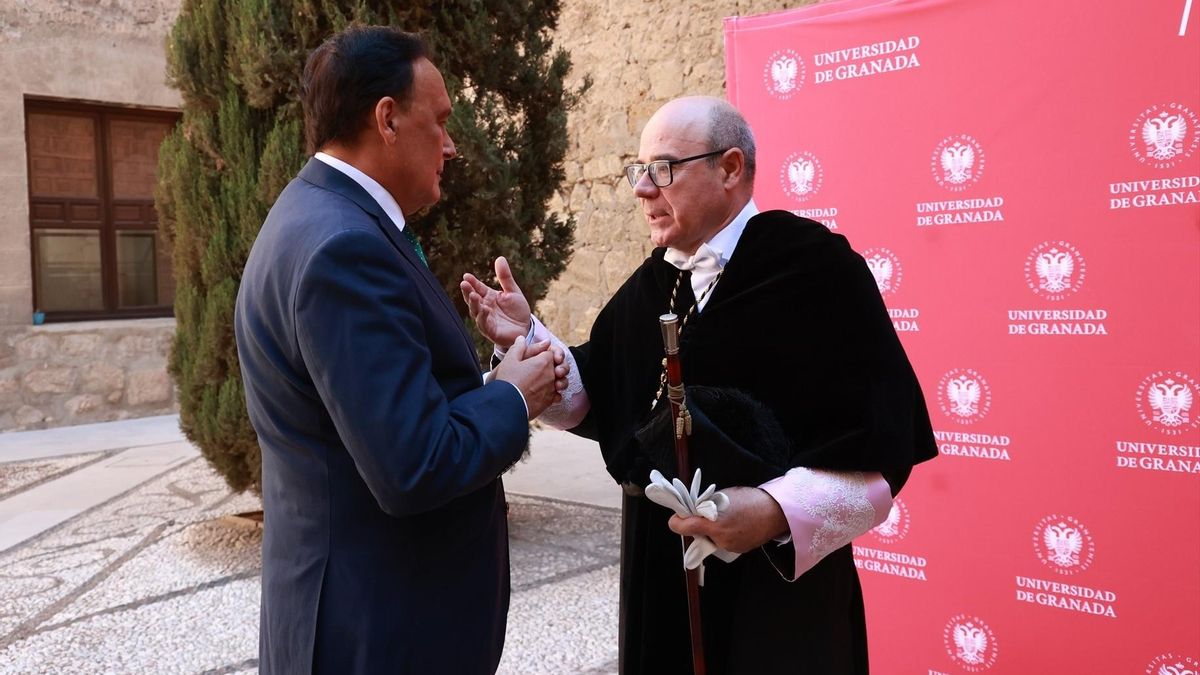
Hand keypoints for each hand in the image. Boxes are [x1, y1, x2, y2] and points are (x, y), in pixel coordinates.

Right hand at [460, 257, 531, 349]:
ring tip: (473, 295)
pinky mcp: (491, 331)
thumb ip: (505, 277)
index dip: (472, 282)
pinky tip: (485, 309)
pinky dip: (484, 317)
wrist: (526, 329)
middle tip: (464, 284)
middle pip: (473, 299)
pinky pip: (485, 324)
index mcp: (488, 297)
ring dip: (474, 304)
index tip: (466, 275)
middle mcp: (484, 307)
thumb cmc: (517, 311)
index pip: (477, 288)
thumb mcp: (513, 291)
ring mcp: (486, 320)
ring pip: (476, 312)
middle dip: (468, 292)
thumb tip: (500, 258)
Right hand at [493, 336, 560, 419]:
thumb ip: (518, 347)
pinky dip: (554, 394)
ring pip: (561, 382)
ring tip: (545, 382)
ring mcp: (551, 388)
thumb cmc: (507, 380)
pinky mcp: (549, 401)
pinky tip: (545, 394)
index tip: (538, 357)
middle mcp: (551, 374)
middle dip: (553, 366)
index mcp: (543, 361)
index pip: (551, 353)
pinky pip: (557, 396)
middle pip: (558, 366)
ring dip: (556, 381)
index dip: (545, 353)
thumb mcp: (510, 360)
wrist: (506, 404)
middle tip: (541, 370)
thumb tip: (521, 338)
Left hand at [667, 486, 787, 553]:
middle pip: (699, 534)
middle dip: (699, 525)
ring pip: (711, 540)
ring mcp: (730, 547)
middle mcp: (721, 539)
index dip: (677, 522)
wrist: (777, 512)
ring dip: (712, 531)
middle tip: (705, 513)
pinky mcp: (739, 550)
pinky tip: (735, 525)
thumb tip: (695, 509)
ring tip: (725, 518)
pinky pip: (724, 543)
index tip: (675, 518)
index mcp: (715, 524)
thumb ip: (707, 505)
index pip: (686, 527)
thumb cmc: (751, 500)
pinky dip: (724, 535)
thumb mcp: (724, 496)